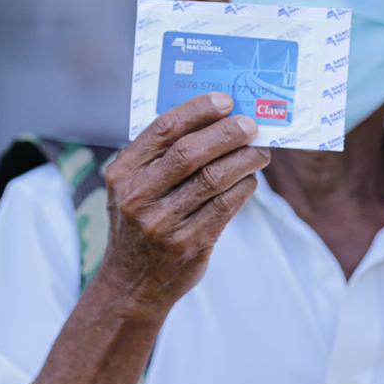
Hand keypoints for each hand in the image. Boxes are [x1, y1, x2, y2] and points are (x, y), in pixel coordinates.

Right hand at [97, 93, 269, 307]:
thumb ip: (160, 157)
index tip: (225, 100)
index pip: (164, 130)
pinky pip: (225, 206)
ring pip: (214, 178)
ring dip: (244, 160)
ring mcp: (163, 222)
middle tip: (251, 125)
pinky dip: (243, 188)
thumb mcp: (133, 188)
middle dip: (227, 133)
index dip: (198, 110)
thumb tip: (213, 119)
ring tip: (259, 153)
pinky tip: (250, 180)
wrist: (133, 283)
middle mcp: (138, 196)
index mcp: (123, 173)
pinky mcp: (188, 243)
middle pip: (191, 152)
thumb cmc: (140, 224)